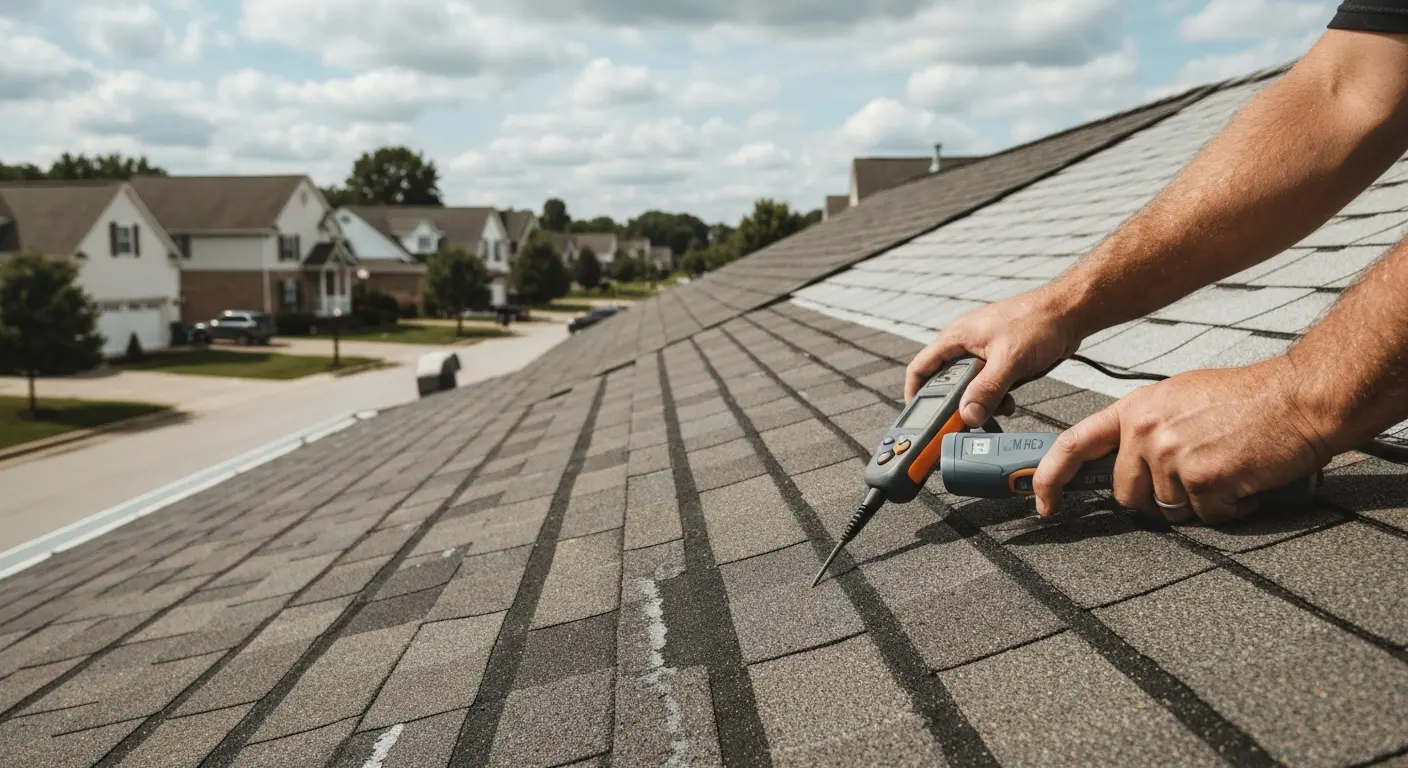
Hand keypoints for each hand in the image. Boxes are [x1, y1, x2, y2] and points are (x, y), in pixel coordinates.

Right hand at [906, 287, 1088, 426]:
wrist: (1071, 312)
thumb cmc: (1039, 320)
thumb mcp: (1009, 359)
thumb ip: (987, 389)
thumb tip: (969, 414)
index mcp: (956, 337)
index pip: (920, 368)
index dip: (915, 394)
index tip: (919, 418)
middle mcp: (965, 345)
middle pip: (945, 383)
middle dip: (955, 404)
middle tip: (964, 421)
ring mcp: (982, 353)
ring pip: (969, 387)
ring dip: (979, 403)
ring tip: (995, 410)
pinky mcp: (999, 361)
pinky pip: (988, 386)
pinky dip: (995, 398)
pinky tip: (1008, 402)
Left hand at [1031, 357, 1333, 522]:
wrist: (1300, 397)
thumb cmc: (1248, 399)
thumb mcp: (1181, 397)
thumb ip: (1148, 426)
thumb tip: (1126, 461)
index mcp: (1135, 408)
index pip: (1074, 443)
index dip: (1051, 477)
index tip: (1042, 502)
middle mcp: (1145, 430)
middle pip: (1128, 494)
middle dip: (1159, 497)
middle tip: (1199, 474)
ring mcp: (1171, 454)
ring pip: (1169, 509)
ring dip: (1201, 501)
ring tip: (1228, 467)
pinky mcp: (1202, 478)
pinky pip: (1207, 516)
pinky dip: (1230, 507)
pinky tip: (1246, 478)